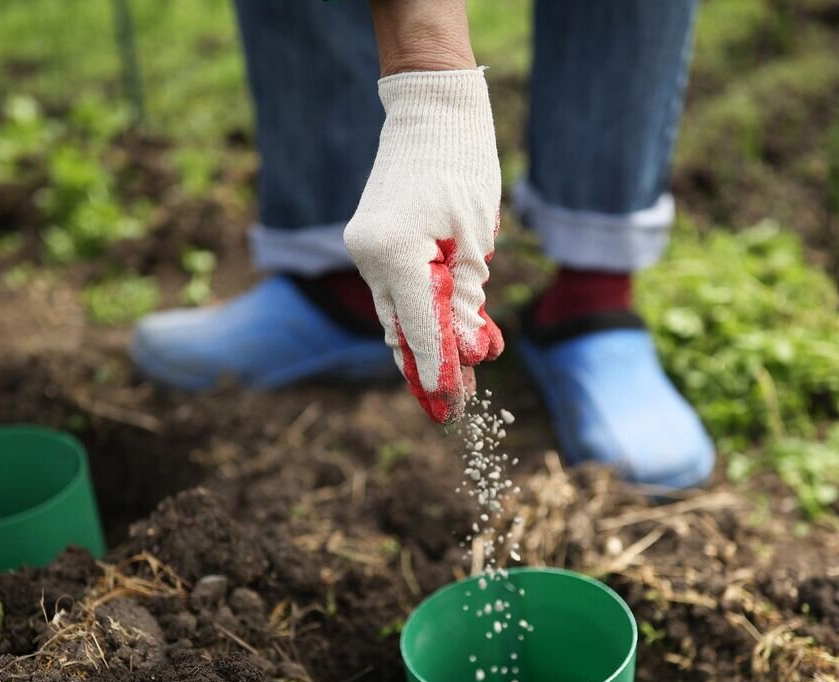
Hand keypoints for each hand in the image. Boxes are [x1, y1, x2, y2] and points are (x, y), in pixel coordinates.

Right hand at [344, 68, 503, 423]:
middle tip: (454, 411)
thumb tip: (468, 355)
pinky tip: (443, 340)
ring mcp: (364, 250)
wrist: (432, 112)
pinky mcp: (370, 244)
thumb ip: (465, 302)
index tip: (451, 410)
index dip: (438, 373)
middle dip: (430, 371)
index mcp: (394, 252)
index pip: (418, 328)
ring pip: (395, 316)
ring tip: (456, 384)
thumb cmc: (462, 166)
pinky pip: (393, 294)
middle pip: (400, 331)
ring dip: (425, 348)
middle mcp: (369, 255)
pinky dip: (417, 318)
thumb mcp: (474, 243)